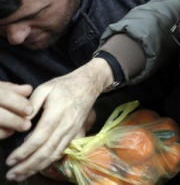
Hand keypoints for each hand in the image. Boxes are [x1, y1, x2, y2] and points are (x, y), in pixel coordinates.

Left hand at [5, 59, 111, 181]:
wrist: (88, 85)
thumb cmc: (64, 85)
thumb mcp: (45, 88)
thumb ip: (32, 104)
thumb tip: (22, 123)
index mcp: (57, 113)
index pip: (39, 137)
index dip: (24, 151)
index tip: (10, 160)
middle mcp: (66, 125)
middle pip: (46, 151)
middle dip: (28, 165)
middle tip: (12, 175)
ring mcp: (72, 131)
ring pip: (54, 154)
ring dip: (37, 167)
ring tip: (22, 175)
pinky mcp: (75, 134)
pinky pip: (61, 151)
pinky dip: (49, 162)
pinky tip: (38, 167)